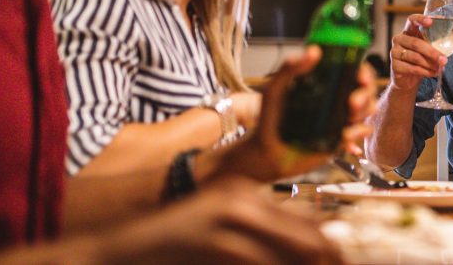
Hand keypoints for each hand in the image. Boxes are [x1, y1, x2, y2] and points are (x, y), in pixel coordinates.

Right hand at [99, 177, 341, 263]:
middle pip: (310, 238)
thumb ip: (263, 242)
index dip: (334, 254)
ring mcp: (228, 213)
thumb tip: (320, 250)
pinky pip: (260, 262)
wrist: (117, 251)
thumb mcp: (223, 242)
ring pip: (293, 251)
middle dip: (329, 262)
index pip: (310, 225)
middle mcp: (244, 197)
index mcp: (249, 195)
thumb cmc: (175, 253)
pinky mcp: (213, 238)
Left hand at [209, 46, 377, 181]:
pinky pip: (362, 131)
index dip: (362, 71)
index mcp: (323, 82)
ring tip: (349, 117)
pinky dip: (358, 132)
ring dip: (365, 111)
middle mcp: (335, 97)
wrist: (266, 154)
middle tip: (352, 103)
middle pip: (366, 88)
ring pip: (368, 109)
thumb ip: (290, 68)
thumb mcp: (275, 90)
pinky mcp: (342, 137)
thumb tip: (314, 50)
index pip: (352, 70)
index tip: (360, 76)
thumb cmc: (268, 119)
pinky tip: (344, 135)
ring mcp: (340, 117)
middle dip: (366, 94)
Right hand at [389, 14, 452, 91]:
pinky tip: (432, 73)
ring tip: (439, 69)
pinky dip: (424, 71)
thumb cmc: (424, 59)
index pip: (411, 20)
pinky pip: (411, 68)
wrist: (409, 80)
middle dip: (432, 52)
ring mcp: (394, 52)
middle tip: (444, 60)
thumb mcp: (436, 49)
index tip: (430, 22)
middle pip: (416, 43)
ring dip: (429, 64)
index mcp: (409, 31)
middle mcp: (400, 39)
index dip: (420, 19)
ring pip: (414, 57)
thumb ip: (450, 42)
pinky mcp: (394, 65)